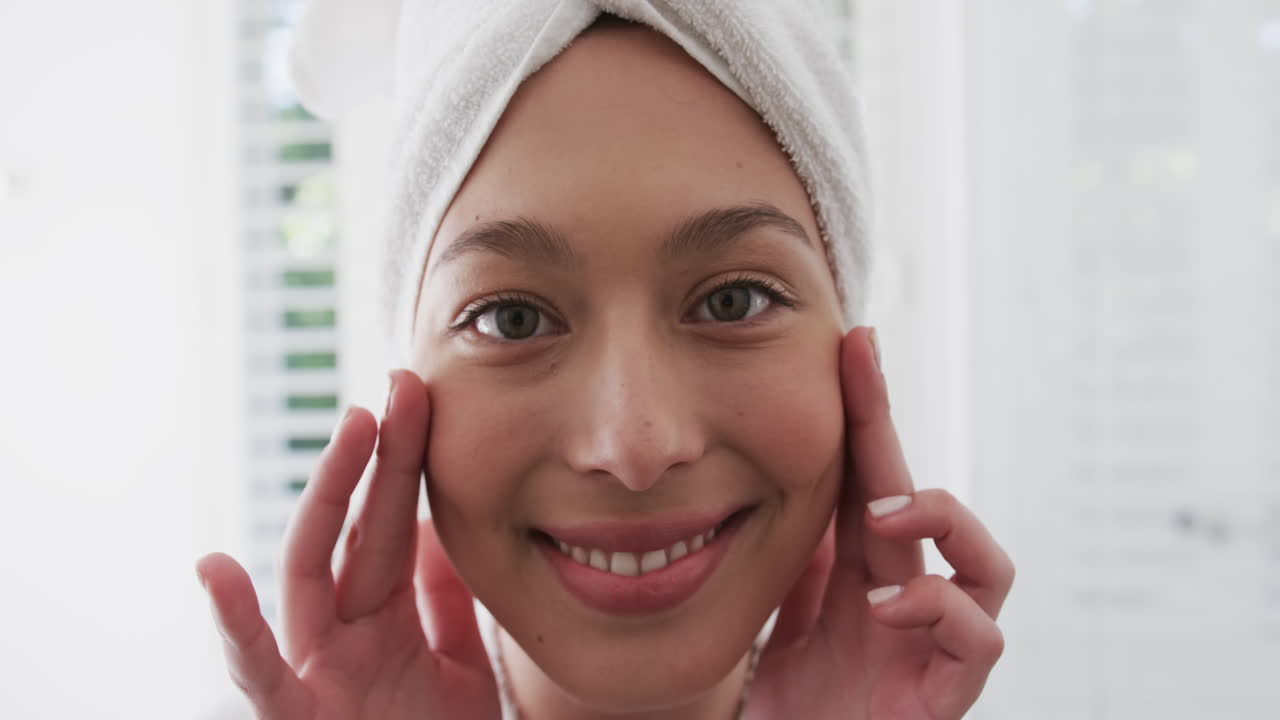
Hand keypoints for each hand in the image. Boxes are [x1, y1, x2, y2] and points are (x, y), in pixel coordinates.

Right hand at [195, 370, 500, 719]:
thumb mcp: (460, 664)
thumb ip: (447, 601)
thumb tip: (446, 527)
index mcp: (383, 618)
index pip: (395, 525)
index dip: (405, 463)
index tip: (421, 398)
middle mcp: (343, 633)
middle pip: (359, 531)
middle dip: (376, 461)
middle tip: (398, 389)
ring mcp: (316, 670)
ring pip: (310, 573)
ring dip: (329, 499)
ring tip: (351, 432)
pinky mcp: (297, 716)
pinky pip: (260, 673)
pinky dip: (234, 624)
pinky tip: (215, 569)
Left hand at [745, 327, 1014, 719]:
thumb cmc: (795, 713)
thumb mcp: (783, 623)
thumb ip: (800, 565)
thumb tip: (786, 487)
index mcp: (868, 582)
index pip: (868, 487)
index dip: (863, 419)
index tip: (849, 347)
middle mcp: (911, 606)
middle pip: (917, 501)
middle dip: (887, 427)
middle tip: (862, 361)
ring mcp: (935, 651)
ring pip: (990, 566)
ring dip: (943, 518)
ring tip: (886, 511)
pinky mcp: (947, 697)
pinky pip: (980, 640)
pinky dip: (939, 608)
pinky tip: (885, 604)